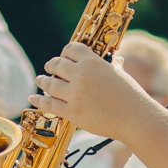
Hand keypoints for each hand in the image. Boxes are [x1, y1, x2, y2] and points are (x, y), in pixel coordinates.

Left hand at [30, 42, 151, 139]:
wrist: (134, 118)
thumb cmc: (131, 96)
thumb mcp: (121, 74)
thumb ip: (114, 66)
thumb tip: (116, 60)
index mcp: (93, 61)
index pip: (71, 49)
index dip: (66, 52)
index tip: (64, 56)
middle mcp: (80, 74)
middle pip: (57, 64)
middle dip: (52, 65)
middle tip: (49, 67)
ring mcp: (74, 94)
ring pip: (50, 84)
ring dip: (43, 81)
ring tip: (40, 79)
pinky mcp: (71, 111)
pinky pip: (49, 103)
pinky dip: (39, 100)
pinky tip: (33, 97)